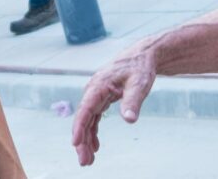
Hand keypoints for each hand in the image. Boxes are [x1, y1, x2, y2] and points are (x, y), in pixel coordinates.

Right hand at [71, 49, 156, 165]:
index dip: (79, 127)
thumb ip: (132, 101)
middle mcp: (93, 91)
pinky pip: (93, 118)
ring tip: (88, 160)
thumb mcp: (139, 84)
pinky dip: (93, 132)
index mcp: (99, 85)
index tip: (76, 143)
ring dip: (86, 140)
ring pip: (87, 121)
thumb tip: (129, 120)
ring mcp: (96, 95)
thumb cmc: (139, 68)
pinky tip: (95, 146)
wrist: (141, 56)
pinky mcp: (101, 99)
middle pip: (84, 118)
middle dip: (82, 140)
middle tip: (85, 161)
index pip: (86, 108)